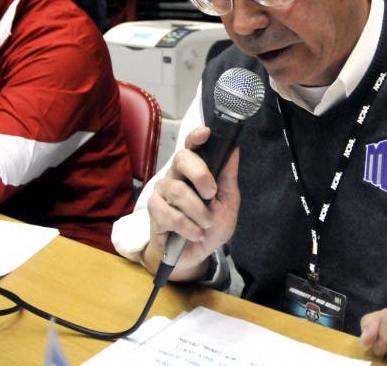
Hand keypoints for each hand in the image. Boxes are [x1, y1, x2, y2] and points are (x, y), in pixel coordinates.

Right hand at [145, 126, 240, 277]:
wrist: (195, 254)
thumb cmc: (212, 225)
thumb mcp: (228, 202)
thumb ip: (228, 177)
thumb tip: (234, 149)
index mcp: (194, 169)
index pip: (191, 145)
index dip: (196, 136)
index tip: (206, 133)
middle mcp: (176, 175)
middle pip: (181, 158)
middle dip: (200, 174)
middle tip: (211, 194)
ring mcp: (162, 192)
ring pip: (178, 190)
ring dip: (198, 211)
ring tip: (205, 224)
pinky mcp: (153, 211)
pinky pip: (169, 214)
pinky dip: (188, 227)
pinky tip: (194, 234)